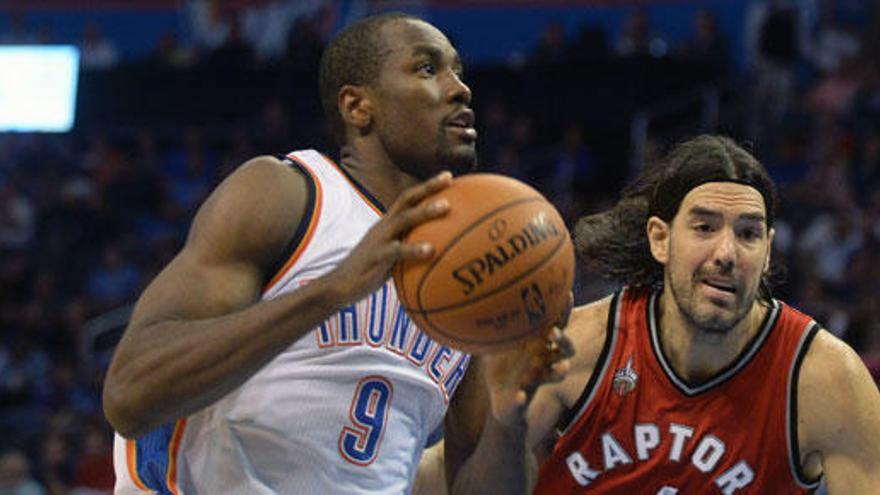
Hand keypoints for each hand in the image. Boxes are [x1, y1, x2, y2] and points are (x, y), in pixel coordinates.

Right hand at [326, 171, 451, 306]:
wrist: (339, 286)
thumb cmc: (370, 271)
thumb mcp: (390, 255)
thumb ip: (408, 248)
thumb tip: (437, 252)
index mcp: (387, 224)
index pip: (408, 199)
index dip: (427, 186)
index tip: (448, 176)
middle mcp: (384, 227)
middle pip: (407, 200)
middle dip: (428, 187)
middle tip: (450, 178)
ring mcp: (379, 240)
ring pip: (404, 220)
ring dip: (425, 211)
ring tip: (446, 206)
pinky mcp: (376, 257)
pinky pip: (396, 251)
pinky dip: (413, 249)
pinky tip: (430, 250)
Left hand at [482, 294, 574, 426]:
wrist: (500, 397)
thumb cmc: (501, 361)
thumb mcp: (495, 339)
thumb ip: (492, 319)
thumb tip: (479, 291)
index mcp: (539, 343)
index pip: (556, 324)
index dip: (563, 311)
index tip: (567, 295)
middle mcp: (543, 360)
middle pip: (564, 348)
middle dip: (562, 340)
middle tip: (554, 332)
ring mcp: (535, 379)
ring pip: (554, 374)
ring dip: (558, 371)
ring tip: (562, 369)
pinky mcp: (522, 399)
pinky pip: (523, 400)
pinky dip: (520, 399)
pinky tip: (519, 396)